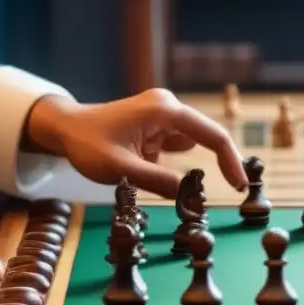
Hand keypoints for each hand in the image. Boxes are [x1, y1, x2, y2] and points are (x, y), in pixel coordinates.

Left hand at [27, 88, 247, 199]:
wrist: (64, 129)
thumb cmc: (87, 144)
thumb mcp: (121, 169)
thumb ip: (158, 182)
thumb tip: (191, 197)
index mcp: (164, 110)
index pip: (212, 136)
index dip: (230, 162)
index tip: (240, 187)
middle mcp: (168, 107)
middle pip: (207, 137)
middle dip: (217, 164)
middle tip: (231, 192)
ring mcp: (163, 115)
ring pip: (191, 144)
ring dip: (189, 165)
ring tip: (168, 180)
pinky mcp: (156, 126)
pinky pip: (176, 146)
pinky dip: (174, 164)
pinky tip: (152, 172)